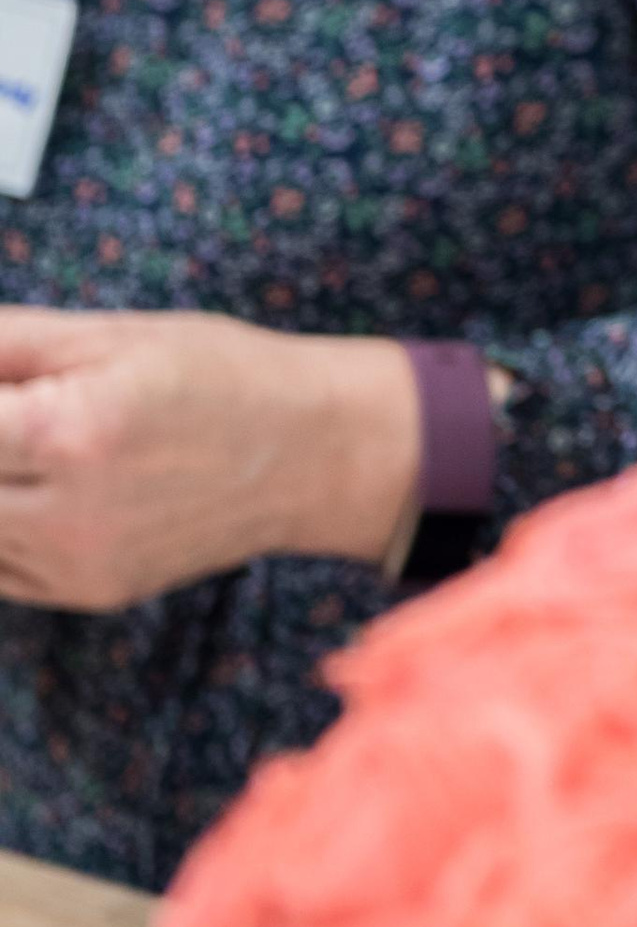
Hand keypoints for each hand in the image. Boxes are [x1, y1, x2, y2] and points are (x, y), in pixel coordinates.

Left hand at [0, 312, 422, 610]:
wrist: (315, 453)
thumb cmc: (221, 375)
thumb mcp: (111, 335)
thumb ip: (7, 342)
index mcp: (66, 433)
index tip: (2, 396)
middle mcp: (66, 514)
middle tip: (19, 416)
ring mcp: (77, 565)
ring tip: (35, 444)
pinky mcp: (91, 591)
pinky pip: (2, 568)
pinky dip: (3, 526)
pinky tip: (42, 484)